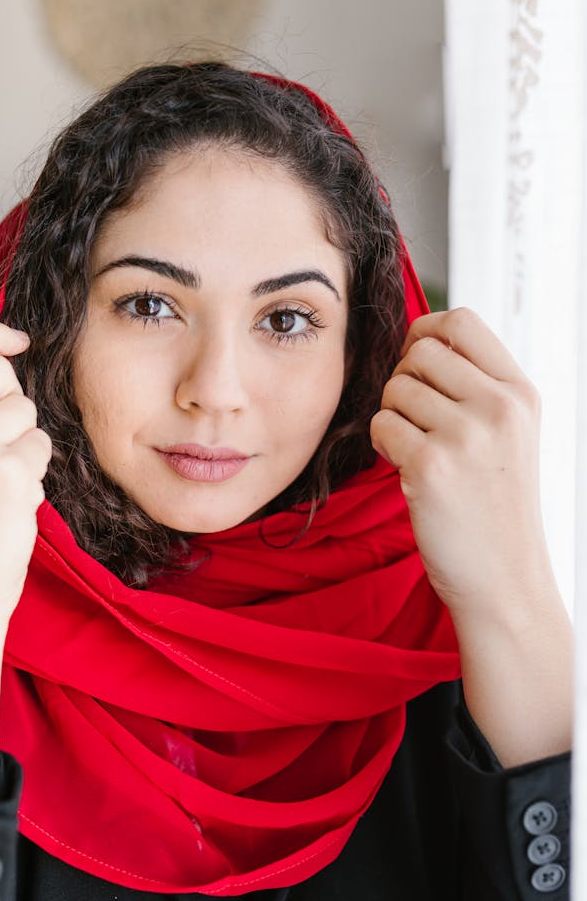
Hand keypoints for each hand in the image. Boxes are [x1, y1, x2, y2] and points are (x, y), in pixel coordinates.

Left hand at [370, 307, 547, 618]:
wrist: (504, 579)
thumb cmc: (496, 507)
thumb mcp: (510, 434)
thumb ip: (477, 386)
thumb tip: (420, 341)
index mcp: (520, 392)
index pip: (461, 321)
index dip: (425, 333)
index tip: (416, 364)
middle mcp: (499, 407)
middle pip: (420, 352)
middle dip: (402, 382)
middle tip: (413, 421)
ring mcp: (466, 435)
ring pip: (394, 389)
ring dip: (391, 417)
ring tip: (413, 449)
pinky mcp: (431, 466)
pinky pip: (380, 425)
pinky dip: (382, 446)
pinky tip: (405, 469)